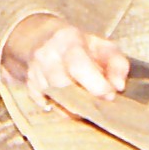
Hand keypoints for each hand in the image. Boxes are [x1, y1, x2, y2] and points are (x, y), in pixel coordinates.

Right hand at [2, 14, 130, 110]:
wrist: (43, 38)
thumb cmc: (79, 45)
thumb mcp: (103, 46)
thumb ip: (117, 64)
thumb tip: (118, 86)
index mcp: (67, 40)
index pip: (78, 66)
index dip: (96, 85)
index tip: (110, 94)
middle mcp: (46, 56)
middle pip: (64, 87)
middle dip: (86, 99)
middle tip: (99, 102)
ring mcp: (34, 73)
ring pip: (57, 101)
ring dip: (76, 107)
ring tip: (87, 101)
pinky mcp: (30, 89)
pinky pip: (49, 108)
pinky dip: (63, 110)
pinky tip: (72, 102)